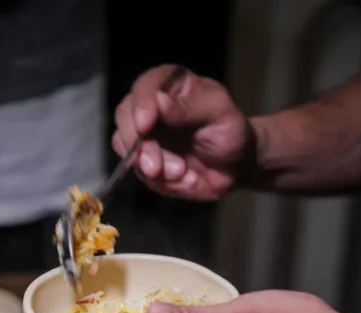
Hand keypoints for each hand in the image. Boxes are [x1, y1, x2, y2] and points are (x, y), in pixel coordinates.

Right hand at [113, 64, 249, 200]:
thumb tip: (159, 101)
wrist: (236, 165)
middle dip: (140, 145)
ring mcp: (144, 133)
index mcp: (169, 83)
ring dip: (151, 167)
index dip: (141, 105)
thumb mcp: (218, 112)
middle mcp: (150, 105)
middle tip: (157, 167)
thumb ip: (189, 107)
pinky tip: (185, 179)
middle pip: (125, 116)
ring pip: (126, 147)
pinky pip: (138, 171)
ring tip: (182, 174)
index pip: (144, 86)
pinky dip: (160, 181)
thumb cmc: (230, 130)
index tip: (145, 126)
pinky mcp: (144, 158)